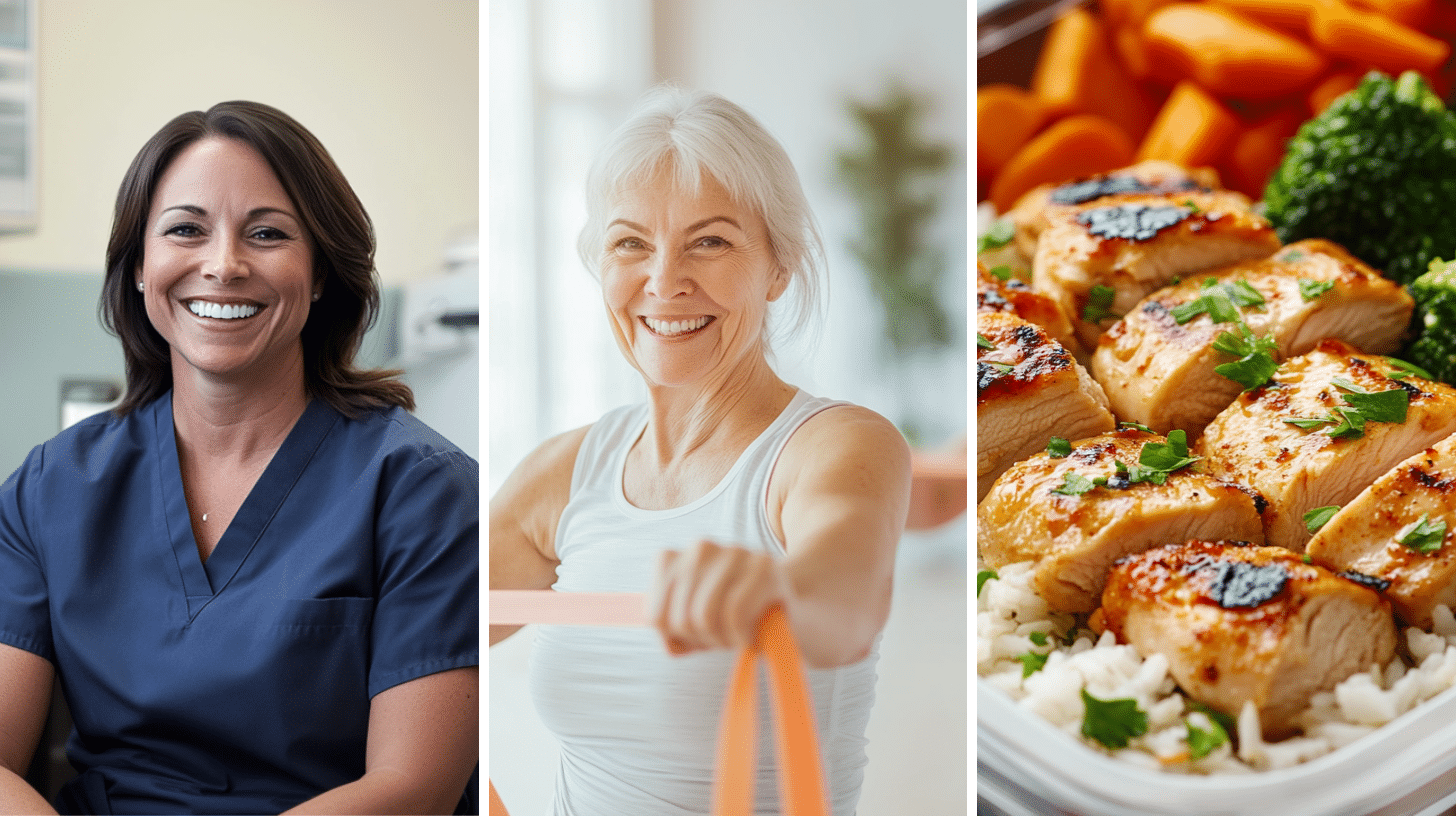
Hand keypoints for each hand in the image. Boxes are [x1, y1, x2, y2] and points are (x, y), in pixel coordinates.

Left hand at [649, 540, 790, 655]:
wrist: (782, 607)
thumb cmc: (727, 619)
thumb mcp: (690, 625)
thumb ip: (669, 629)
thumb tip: (668, 638)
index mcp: (671, 558)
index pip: (655, 617)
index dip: (677, 639)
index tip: (696, 636)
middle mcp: (699, 548)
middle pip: (680, 619)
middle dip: (701, 640)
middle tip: (720, 639)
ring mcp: (732, 552)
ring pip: (704, 615)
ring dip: (721, 640)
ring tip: (735, 637)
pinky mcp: (762, 565)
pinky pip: (734, 614)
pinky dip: (740, 636)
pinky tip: (748, 636)